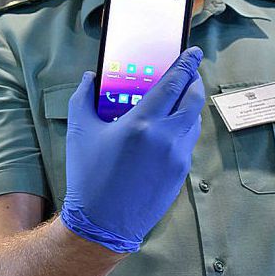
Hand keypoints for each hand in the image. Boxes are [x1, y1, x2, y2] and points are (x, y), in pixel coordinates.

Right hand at [60, 47, 205, 252]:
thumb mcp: (80, 132)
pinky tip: (169, 128)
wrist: (103, 224)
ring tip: (178, 99)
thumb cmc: (89, 176)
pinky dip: (184, 128)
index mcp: (142, 123)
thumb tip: (89, 77)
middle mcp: (166, 137)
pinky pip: (188, 141)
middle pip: (193, 99)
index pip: (174, 83)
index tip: (193, 51)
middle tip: (187, 74)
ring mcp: (177, 156)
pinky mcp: (181, 172)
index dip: (187, 63)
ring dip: (190, 105)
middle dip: (193, 81)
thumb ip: (84, 98)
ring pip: (194, 120)